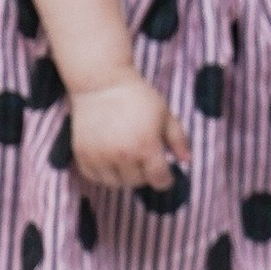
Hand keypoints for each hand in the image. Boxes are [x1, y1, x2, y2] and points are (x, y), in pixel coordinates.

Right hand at [68, 72, 191, 190]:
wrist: (102, 85)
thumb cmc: (138, 98)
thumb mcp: (165, 115)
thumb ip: (179, 140)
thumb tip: (187, 161)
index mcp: (146, 145)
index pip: (159, 179)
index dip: (166, 181)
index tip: (166, 176)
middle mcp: (122, 155)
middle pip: (137, 182)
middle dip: (145, 175)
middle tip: (146, 161)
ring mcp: (100, 156)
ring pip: (115, 184)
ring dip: (125, 177)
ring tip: (129, 162)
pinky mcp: (82, 155)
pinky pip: (94, 178)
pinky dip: (104, 175)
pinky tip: (111, 162)